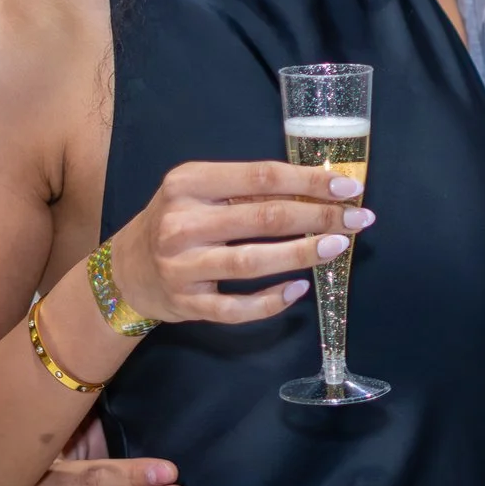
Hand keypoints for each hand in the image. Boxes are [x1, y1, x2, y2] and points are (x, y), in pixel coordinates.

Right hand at [104, 160, 370, 325]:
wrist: (125, 272)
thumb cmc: (176, 221)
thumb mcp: (199, 191)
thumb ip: (247, 188)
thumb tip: (317, 188)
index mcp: (189, 183)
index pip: (261, 177)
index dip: (309, 182)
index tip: (349, 187)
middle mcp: (182, 223)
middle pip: (264, 218)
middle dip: (319, 217)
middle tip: (359, 219)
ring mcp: (182, 267)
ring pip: (253, 262)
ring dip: (302, 254)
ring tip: (338, 246)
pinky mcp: (187, 304)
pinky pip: (237, 308)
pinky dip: (271, 301)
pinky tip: (299, 290)